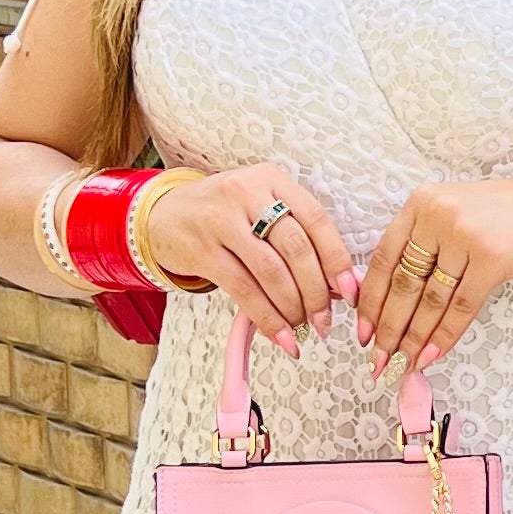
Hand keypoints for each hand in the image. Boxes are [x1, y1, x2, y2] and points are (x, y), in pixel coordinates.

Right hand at [136, 165, 358, 353]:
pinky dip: (267, 318)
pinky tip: (281, 335)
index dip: (337, 258)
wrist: (162, 215)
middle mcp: (247, 193)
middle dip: (317, 290)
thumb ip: (297, 233)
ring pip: (271, 271)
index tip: (349, 291)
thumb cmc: (224, 214)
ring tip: (305, 327)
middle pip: (295, 247)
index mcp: (271, 178)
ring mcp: (221, 221)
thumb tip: (339, 282)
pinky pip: (243, 290)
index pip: (316, 219)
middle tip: (326, 318)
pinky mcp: (202, 251)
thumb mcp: (260, 206)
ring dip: (293, 307)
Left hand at [359, 176, 512, 374]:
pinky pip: (461, 307)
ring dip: (413, 337)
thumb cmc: (504, 215)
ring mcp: (465, 236)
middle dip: (388, 328)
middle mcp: (438, 216)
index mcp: (420, 204)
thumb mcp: (451, 215)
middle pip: (403, 283)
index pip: (384, 259)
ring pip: (430, 300)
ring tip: (402, 363)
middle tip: (378, 358)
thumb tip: (388, 300)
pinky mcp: (492, 259)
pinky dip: (444, 335)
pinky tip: (431, 354)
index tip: (363, 331)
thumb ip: (421, 244)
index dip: (370, 301)